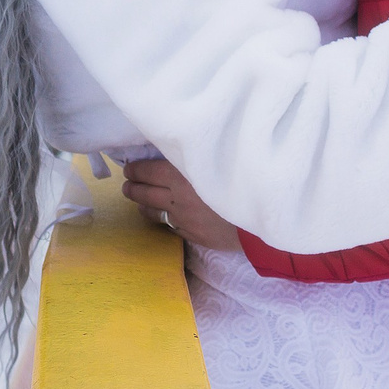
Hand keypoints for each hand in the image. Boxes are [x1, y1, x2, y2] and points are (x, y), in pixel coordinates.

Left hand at [121, 159, 243, 251]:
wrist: (261, 217)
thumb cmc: (242, 181)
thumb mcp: (215, 162)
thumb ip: (192, 160)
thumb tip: (174, 153)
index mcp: (181, 175)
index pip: (147, 171)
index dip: (135, 170)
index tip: (130, 168)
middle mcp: (177, 198)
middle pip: (143, 193)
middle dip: (131, 188)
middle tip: (127, 184)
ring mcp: (183, 219)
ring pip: (152, 212)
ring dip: (142, 204)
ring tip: (138, 200)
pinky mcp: (192, 235)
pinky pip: (170, 226)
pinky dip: (163, 218)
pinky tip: (164, 215)